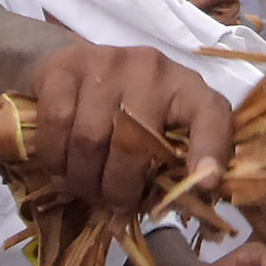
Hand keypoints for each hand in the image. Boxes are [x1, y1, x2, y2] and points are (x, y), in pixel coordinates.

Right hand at [25, 38, 235, 208]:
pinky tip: (60, 167)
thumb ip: (175, 163)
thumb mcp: (163, 130)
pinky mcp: (65, 66)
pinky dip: (54, 157)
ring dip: (83, 179)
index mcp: (187, 89)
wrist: (79, 67)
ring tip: (85, 189)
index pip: (211, 115)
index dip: (211, 151)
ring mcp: (106, 62)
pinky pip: (56, 123)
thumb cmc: (130, 110)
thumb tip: (184, 202)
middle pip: (134, 145)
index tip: (206, 185)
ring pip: (89, 140)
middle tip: (112, 203)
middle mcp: (151, 69)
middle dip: (119, 188)